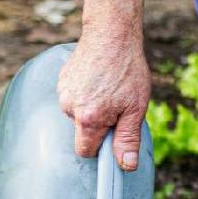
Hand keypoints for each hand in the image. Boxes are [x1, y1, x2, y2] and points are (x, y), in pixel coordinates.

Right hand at [57, 28, 150, 170]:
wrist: (111, 33)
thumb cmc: (127, 69)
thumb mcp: (135, 108)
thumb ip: (128, 139)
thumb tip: (126, 165)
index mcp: (89, 119)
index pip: (86, 151)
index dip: (100, 147)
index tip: (113, 136)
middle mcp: (70, 108)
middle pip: (82, 131)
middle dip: (97, 125)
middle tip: (116, 105)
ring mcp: (63, 93)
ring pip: (77, 114)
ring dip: (91, 108)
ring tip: (107, 88)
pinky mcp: (61, 81)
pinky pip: (73, 98)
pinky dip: (84, 94)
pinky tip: (97, 79)